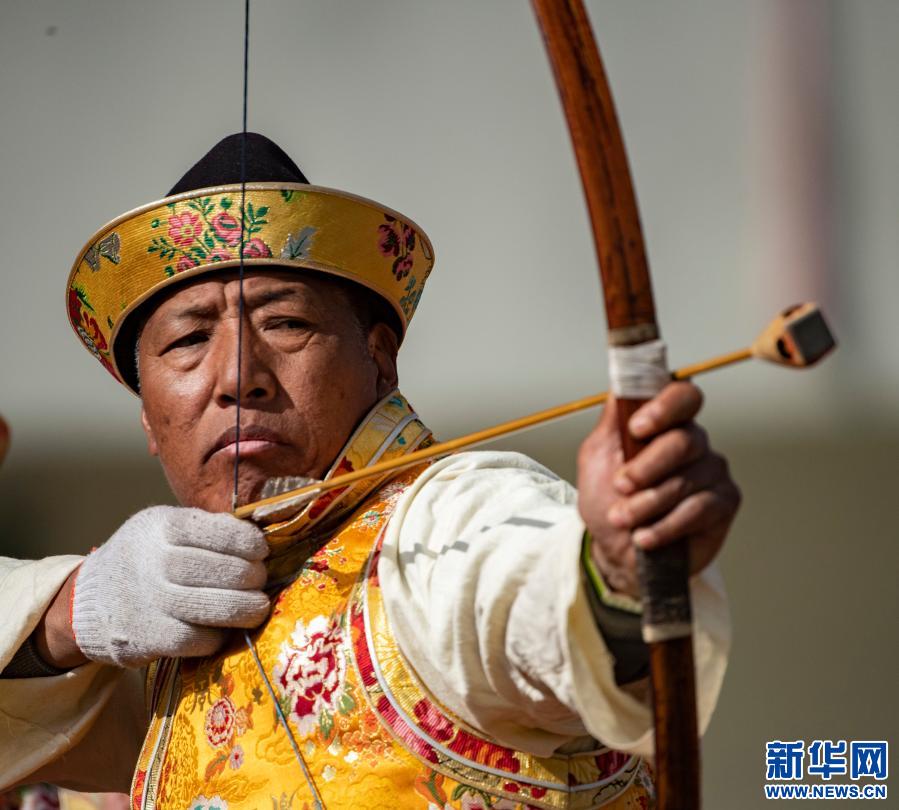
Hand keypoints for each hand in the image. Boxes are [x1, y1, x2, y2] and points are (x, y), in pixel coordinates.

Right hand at [69, 506, 269, 667]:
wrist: (87, 599)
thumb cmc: (144, 558)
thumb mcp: (163, 527)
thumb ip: (204, 529)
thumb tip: (257, 540)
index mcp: (162, 526)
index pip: (219, 531)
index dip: (248, 542)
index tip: (261, 550)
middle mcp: (154, 561)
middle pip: (223, 570)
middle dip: (253, 577)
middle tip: (260, 580)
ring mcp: (150, 600)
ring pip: (216, 606)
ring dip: (246, 608)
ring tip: (256, 607)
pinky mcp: (147, 637)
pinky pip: (198, 639)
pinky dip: (217, 636)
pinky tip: (222, 629)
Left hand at [577, 382, 740, 598]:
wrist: (614, 550)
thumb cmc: (608, 500)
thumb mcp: (597, 456)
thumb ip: (612, 421)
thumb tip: (622, 387)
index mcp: (666, 423)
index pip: (682, 397)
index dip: (664, 408)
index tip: (637, 428)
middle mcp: (694, 442)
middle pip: (684, 441)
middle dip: (646, 468)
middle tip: (621, 486)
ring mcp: (712, 471)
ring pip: (686, 480)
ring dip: (647, 504)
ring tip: (623, 519)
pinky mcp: (724, 503)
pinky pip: (698, 509)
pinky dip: (665, 526)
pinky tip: (646, 536)